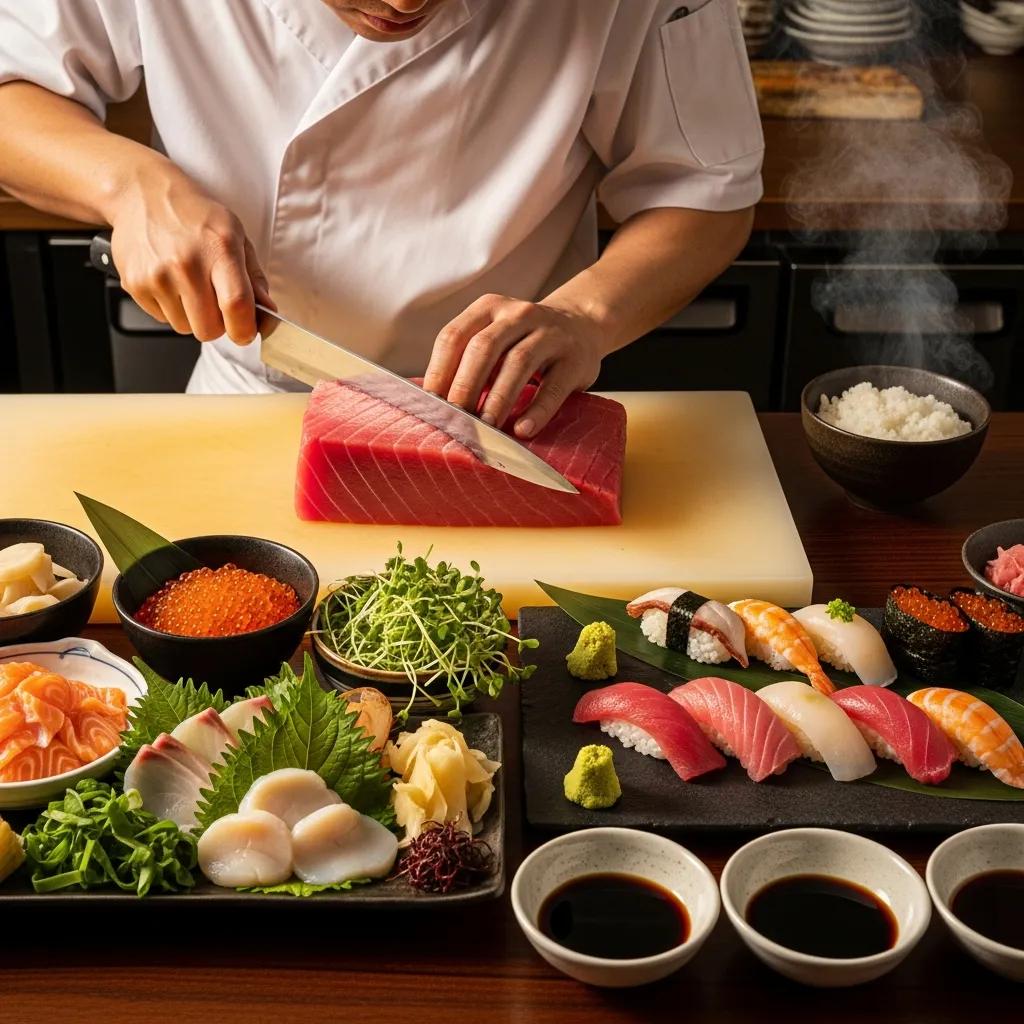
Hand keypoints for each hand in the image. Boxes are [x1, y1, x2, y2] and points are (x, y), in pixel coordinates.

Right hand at [108, 169, 273, 344]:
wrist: (144, 194)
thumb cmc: (195, 216)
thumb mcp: (236, 236)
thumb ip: (254, 279)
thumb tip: (266, 313)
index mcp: (219, 250)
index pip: (236, 306)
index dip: (245, 330)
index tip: (246, 331)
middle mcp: (186, 264)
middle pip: (209, 330)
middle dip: (217, 324)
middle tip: (214, 300)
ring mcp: (157, 275)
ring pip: (185, 328)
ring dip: (192, 315)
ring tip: (188, 284)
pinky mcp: (134, 283)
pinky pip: (162, 318)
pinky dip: (170, 307)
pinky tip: (170, 281)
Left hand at [423, 294, 605, 437]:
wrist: (582, 326)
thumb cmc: (524, 343)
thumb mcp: (496, 339)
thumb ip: (469, 362)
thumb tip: (435, 406)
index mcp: (488, 307)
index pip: (454, 336)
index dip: (438, 372)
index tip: (429, 406)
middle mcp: (518, 314)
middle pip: (483, 347)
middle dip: (465, 386)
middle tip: (455, 420)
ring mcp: (549, 333)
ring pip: (518, 363)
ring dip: (498, 399)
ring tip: (486, 427)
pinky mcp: (574, 358)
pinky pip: (553, 387)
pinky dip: (537, 410)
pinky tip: (522, 429)